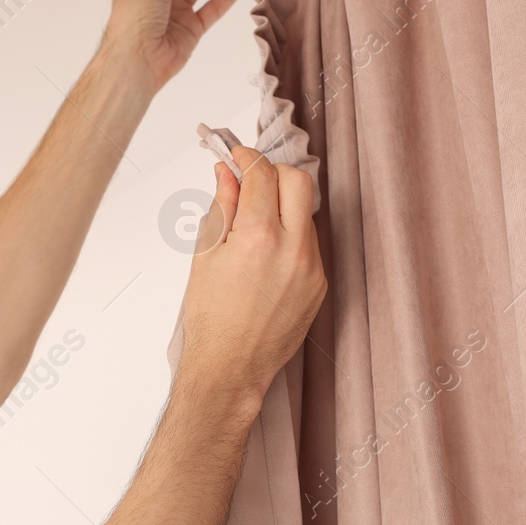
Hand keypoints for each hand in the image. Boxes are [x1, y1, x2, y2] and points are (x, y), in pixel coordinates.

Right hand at [179, 145, 325, 399]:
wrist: (229, 368)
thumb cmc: (210, 320)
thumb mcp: (204, 256)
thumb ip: (221, 207)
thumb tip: (226, 174)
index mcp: (258, 237)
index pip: (262, 174)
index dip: (246, 158)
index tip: (236, 156)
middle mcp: (293, 249)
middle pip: (298, 181)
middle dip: (274, 174)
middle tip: (250, 183)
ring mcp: (312, 267)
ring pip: (306, 213)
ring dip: (282, 207)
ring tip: (253, 228)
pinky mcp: (320, 285)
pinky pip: (310, 244)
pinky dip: (290, 237)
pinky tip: (266, 257)